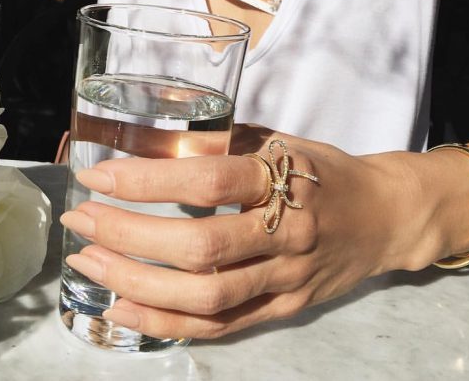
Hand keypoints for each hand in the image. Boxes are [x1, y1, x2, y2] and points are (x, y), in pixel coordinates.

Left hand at [60, 125, 412, 338]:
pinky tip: (123, 308)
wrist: (386, 215)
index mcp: (286, 180)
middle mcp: (286, 235)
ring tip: (89, 264)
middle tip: (82, 219)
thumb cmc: (327, 171)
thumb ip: (228, 144)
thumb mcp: (285, 141)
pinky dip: (166, 323)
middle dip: (128, 235)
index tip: (100, 176)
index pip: (208, 183)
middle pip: (198, 247)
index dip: (148, 181)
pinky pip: (221, 326)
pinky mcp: (285, 309)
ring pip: (204, 297)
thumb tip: (162, 141)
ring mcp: (286, 279)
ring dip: (136, 283)